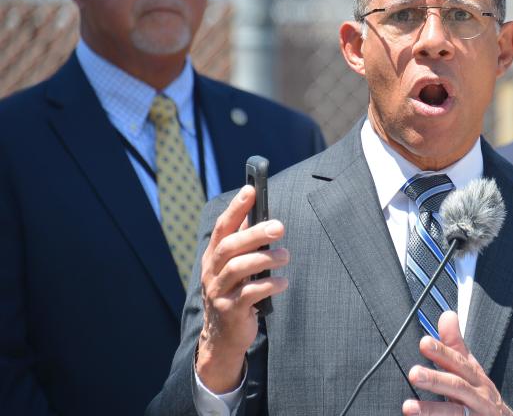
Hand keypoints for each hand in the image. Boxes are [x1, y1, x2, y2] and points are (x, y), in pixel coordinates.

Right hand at [194, 185, 289, 392]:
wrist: (222, 338)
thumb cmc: (235, 293)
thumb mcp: (235, 268)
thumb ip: (245, 245)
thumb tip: (262, 215)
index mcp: (213, 258)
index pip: (222, 228)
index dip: (235, 208)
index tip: (250, 189)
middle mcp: (211, 272)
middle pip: (229, 246)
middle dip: (254, 234)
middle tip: (279, 226)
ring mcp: (218, 292)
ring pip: (238, 268)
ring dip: (265, 259)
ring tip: (285, 256)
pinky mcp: (230, 311)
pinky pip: (249, 294)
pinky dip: (269, 285)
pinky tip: (283, 282)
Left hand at [402, 311, 512, 415]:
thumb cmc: (481, 394)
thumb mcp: (471, 368)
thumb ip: (455, 344)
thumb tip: (446, 315)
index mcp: (475, 377)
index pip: (458, 361)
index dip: (443, 352)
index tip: (424, 343)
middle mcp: (477, 396)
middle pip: (457, 386)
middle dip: (435, 380)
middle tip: (413, 373)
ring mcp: (475, 415)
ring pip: (455, 413)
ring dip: (432, 410)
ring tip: (408, 408)